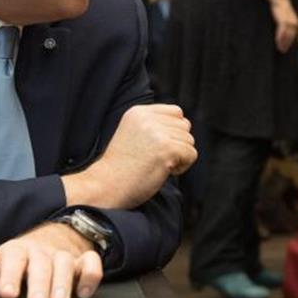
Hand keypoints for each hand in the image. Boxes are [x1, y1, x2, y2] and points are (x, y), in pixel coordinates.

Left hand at [0, 221, 102, 297]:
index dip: (10, 276)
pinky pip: (91, 264)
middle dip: (39, 283)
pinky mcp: (82, 260)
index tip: (8, 293)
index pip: (11, 261)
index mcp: (13, 253)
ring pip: (66, 264)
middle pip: (41, 264)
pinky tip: (84, 293)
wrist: (52, 234)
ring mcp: (62, 256)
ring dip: (64, 282)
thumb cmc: (15, 258)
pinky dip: (91, 276)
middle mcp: (39, 253)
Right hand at [63, 104, 195, 209]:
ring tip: (157, 165)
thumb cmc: (121, 167)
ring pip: (189, 141)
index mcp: (139, 112)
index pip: (176, 112)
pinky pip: (191, 154)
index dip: (173, 132)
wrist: (106, 185)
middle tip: (156, 158)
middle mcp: (148, 118)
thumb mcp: (134, 134)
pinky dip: (182, 166)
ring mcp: (158, 132)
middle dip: (177, 144)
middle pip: (185, 126)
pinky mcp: (166, 148)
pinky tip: (164, 171)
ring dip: (179, 156)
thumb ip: (155, 125)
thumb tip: (184, 125)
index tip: (157, 147)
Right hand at [271, 0, 297, 52]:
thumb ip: (286, 24)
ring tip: (279, 48)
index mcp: (295, 23)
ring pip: (287, 36)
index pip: (293, 36)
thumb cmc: (282, 9)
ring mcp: (289, 23)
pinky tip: (277, 42)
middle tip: (282, 51)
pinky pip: (282, 32)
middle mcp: (294, 23)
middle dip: (286, 45)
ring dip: (283, 43)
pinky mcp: (283, 21)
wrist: (280, 0)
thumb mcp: (285, 17)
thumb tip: (284, 32)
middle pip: (291, 37)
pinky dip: (280, 37)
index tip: (285, 48)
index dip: (289, 43)